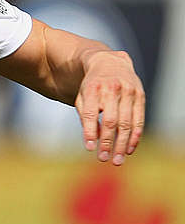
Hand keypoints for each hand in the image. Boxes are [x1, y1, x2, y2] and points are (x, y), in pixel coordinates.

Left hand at [76, 50, 144, 165]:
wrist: (110, 63)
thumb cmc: (92, 86)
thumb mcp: (82, 97)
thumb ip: (86, 116)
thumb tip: (94, 140)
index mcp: (93, 89)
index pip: (91, 114)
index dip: (90, 132)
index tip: (89, 148)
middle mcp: (112, 89)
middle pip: (110, 121)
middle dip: (107, 142)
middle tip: (103, 159)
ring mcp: (129, 92)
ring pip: (127, 123)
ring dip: (122, 144)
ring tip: (117, 159)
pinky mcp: (141, 96)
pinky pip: (139, 120)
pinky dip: (135, 136)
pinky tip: (129, 149)